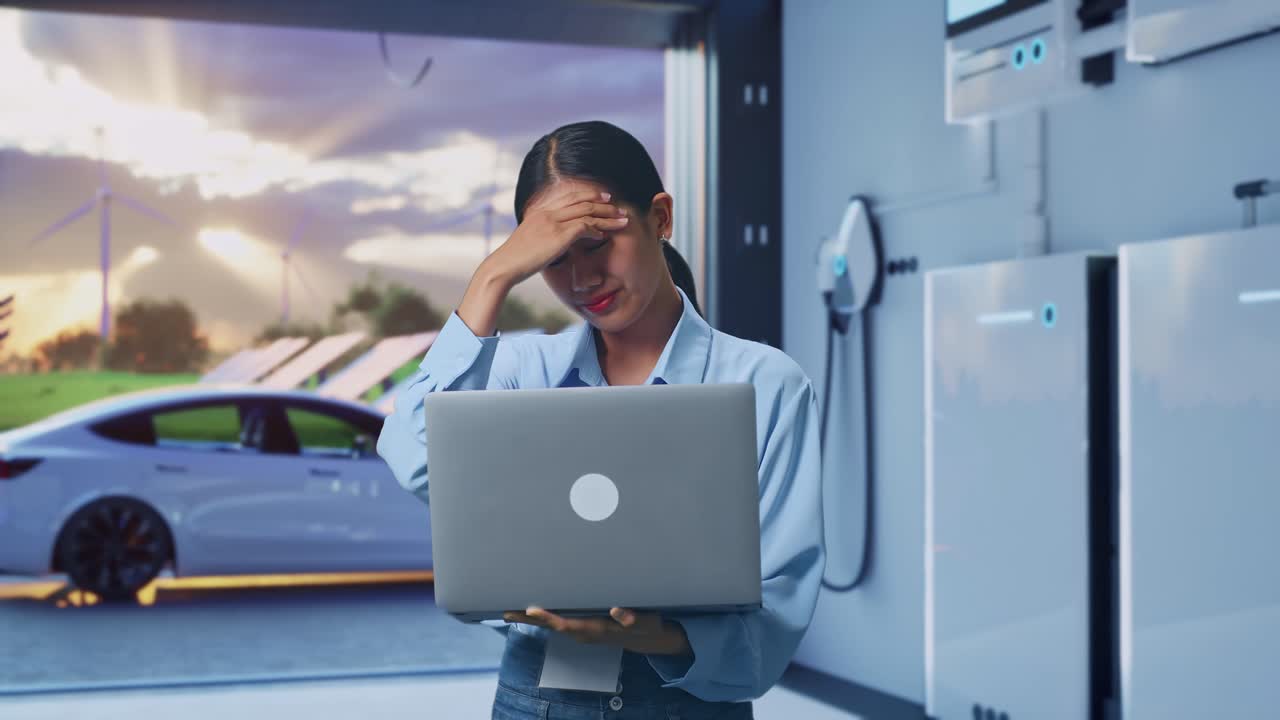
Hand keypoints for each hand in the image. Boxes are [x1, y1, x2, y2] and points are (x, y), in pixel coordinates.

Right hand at [485, 187, 629, 286]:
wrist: (503, 266)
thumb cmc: (514, 260)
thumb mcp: (528, 242)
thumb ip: (542, 236)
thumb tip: (550, 242)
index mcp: (540, 211)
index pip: (570, 196)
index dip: (589, 195)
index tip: (603, 197)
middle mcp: (547, 212)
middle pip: (582, 201)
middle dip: (604, 204)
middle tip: (619, 207)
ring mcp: (553, 222)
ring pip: (587, 213)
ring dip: (608, 217)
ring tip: (622, 220)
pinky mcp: (558, 235)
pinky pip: (584, 227)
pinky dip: (597, 230)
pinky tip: (604, 236)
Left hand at [504, 606, 689, 655]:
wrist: (647, 638)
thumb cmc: (646, 625)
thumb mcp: (647, 622)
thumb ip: (633, 617)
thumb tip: (616, 611)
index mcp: (597, 629)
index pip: (568, 624)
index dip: (549, 618)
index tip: (531, 610)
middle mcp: (585, 632)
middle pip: (553, 626)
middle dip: (529, 620)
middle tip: (506, 611)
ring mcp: (583, 631)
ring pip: (553, 625)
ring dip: (531, 619)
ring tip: (509, 610)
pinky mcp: (582, 627)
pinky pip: (558, 622)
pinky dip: (542, 617)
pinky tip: (530, 611)